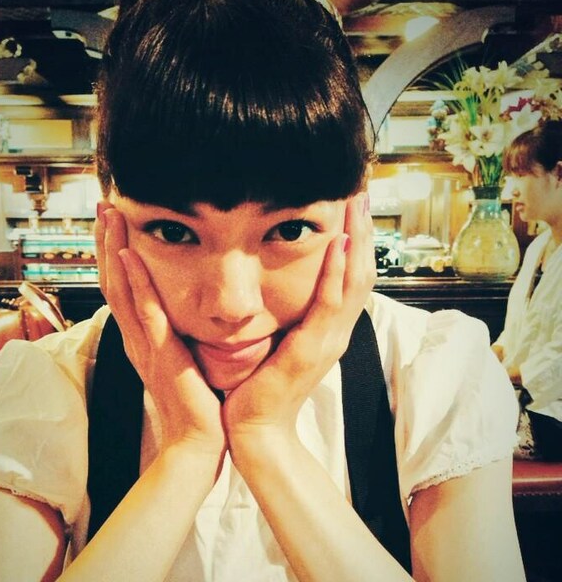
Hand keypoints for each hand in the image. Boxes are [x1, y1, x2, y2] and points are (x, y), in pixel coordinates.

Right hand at [94, 202, 224, 457]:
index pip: (122, 287)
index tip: (115, 221)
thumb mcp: (183, 358)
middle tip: (104, 205)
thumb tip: (186, 308)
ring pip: (121, 290)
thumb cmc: (196, 403)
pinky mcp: (160, 355)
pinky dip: (135, 284)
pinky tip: (129, 257)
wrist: (198, 442)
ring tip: (109, 217)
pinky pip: (145, 313)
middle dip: (107, 241)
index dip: (114, 253)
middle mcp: (136, 338)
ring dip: (113, 251)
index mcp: (142, 337)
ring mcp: (144, 345)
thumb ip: (178, 333)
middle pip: (113, 281)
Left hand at [223, 192, 374, 447]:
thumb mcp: (283, 341)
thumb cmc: (263, 384)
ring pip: (354, 282)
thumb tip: (283, 281)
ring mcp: (329, 340)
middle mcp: (337, 331)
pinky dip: (337, 273)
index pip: (352, 275)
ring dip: (357, 241)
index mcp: (329, 327)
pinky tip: (340, 244)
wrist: (256, 429)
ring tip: (357, 203)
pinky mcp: (311, 350)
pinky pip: (330, 305)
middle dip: (363, 230)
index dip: (357, 239)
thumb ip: (292, 314)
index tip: (353, 204)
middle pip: (361, 271)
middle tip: (362, 189)